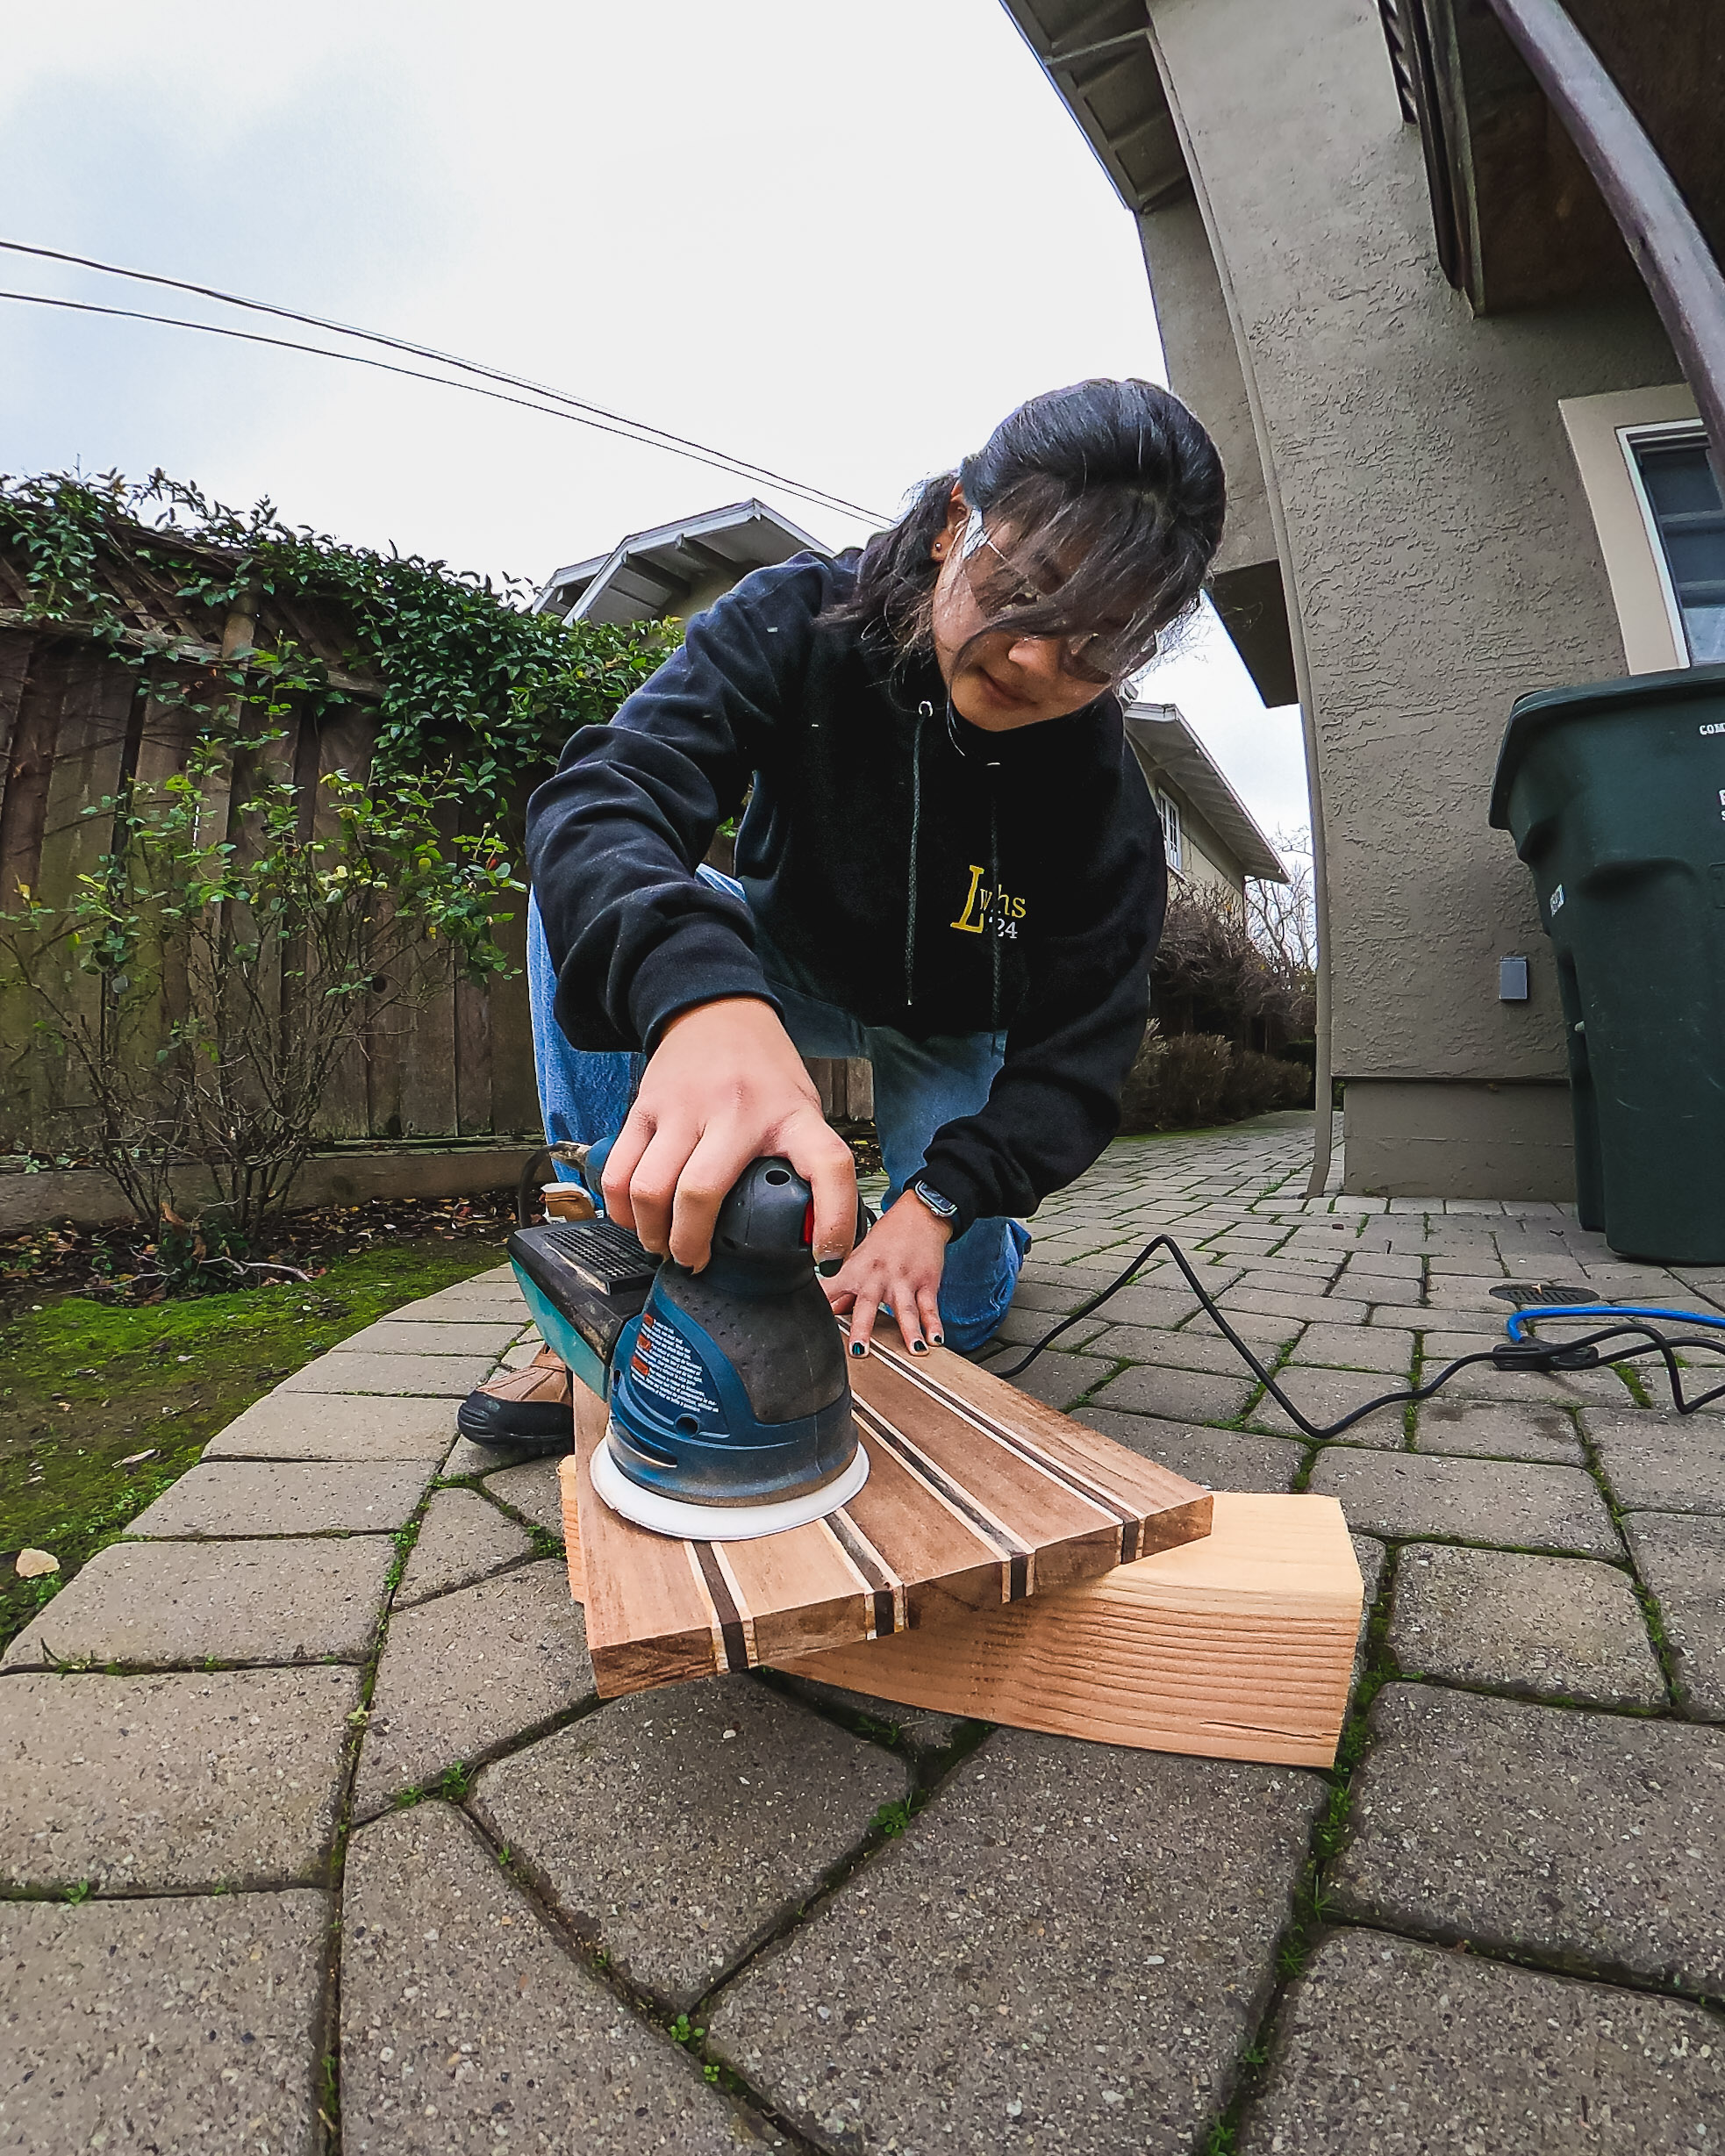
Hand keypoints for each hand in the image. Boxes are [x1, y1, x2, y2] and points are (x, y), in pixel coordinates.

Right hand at [601, 996, 857, 1271]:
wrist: (716, 1010)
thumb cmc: (764, 1071)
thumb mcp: (802, 1108)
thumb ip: (807, 1162)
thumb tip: (812, 1235)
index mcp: (791, 1115)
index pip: (829, 1167)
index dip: (835, 1221)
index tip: (827, 1257)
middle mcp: (736, 1110)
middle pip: (700, 1194)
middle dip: (690, 1246)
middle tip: (695, 1261)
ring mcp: (683, 1107)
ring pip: (649, 1188)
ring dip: (651, 1232)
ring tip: (662, 1245)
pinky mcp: (645, 1107)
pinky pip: (619, 1170)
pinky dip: (620, 1208)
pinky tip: (634, 1219)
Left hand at [821, 1191, 950, 1356]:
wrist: (918, 1215)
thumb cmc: (886, 1238)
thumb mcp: (859, 1259)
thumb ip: (846, 1290)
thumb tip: (831, 1312)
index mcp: (856, 1270)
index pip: (831, 1289)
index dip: (820, 1304)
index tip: (811, 1325)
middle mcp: (878, 1276)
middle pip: (868, 1304)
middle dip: (863, 1328)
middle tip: (859, 1351)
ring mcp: (904, 1280)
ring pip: (905, 1309)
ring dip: (909, 1330)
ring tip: (914, 1349)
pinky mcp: (926, 1282)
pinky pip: (930, 1307)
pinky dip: (934, 1324)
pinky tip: (936, 1340)